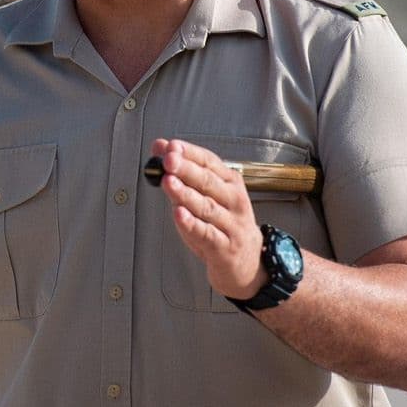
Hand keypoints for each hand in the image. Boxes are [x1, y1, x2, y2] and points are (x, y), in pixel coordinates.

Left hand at [151, 138, 266, 299]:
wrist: (246, 261)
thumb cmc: (220, 222)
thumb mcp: (205, 195)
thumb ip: (182, 172)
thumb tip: (159, 145)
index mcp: (230, 183)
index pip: (210, 162)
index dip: (190, 153)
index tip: (171, 145)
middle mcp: (234, 201)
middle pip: (209, 182)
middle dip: (187, 170)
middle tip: (168, 160)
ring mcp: (232, 225)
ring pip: (207, 207)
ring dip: (186, 194)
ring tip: (168, 182)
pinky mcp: (225, 247)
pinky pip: (207, 234)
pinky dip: (192, 224)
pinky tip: (178, 214)